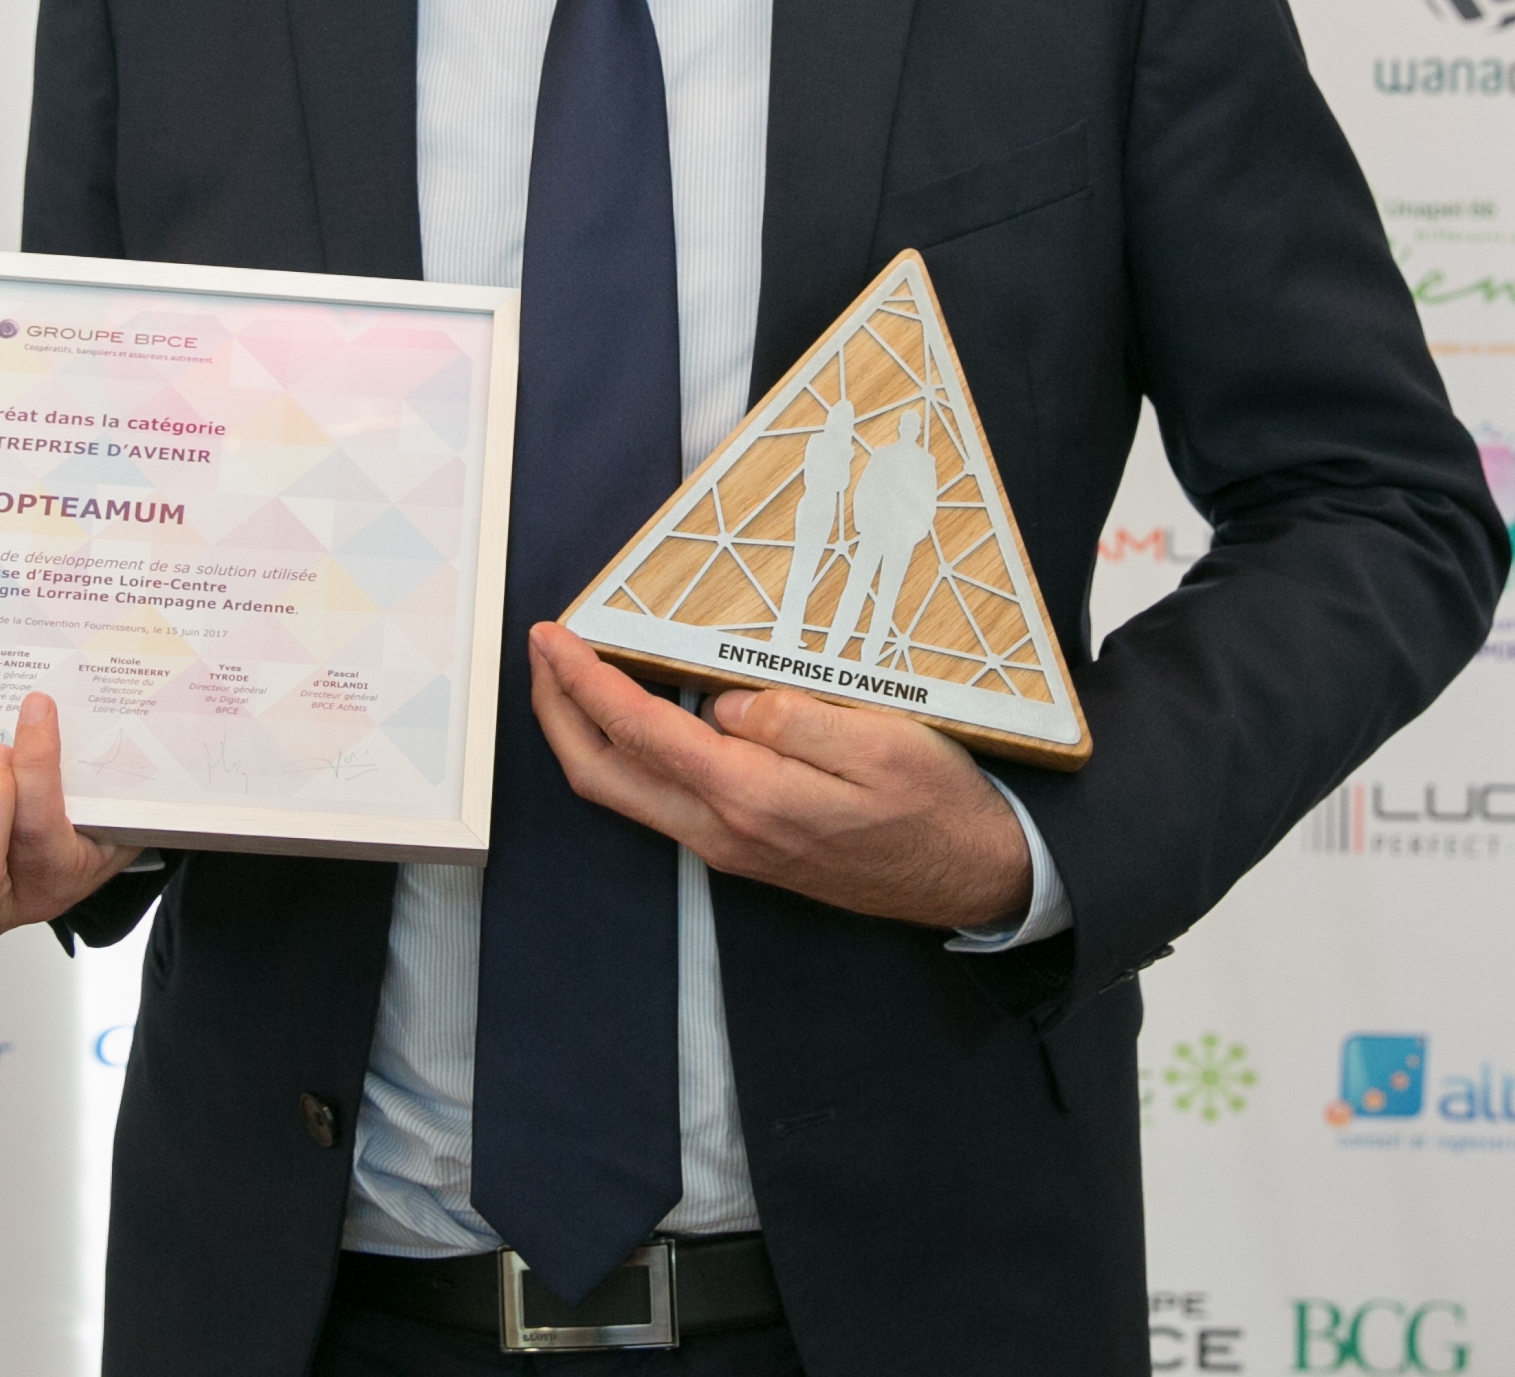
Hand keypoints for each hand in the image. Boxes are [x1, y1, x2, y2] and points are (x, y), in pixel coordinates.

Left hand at [525, 623, 1033, 929]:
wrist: (971, 879)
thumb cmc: (935, 806)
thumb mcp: (879, 742)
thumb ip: (791, 720)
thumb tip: (721, 703)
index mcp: (750, 796)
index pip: (640, 729)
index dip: (584, 679)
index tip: (554, 636)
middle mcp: (723, 831)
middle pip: (603, 774)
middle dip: (556, 712)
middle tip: (543, 654)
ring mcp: (729, 847)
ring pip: (625, 794)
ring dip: (587, 734)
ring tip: (576, 678)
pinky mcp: (743, 850)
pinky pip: (660, 802)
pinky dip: (629, 755)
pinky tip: (641, 719)